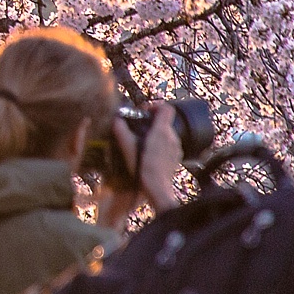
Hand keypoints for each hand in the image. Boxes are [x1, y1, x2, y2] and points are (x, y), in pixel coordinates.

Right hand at [94, 103, 181, 225]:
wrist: (158, 188)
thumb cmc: (143, 168)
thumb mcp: (127, 147)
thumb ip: (121, 130)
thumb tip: (116, 120)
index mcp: (162, 131)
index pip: (166, 108)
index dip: (155, 105)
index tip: (144, 111)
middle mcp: (173, 137)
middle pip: (165, 121)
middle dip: (152, 122)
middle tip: (138, 128)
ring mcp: (177, 148)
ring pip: (167, 134)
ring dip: (156, 135)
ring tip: (142, 143)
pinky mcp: (177, 158)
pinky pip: (169, 146)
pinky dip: (160, 146)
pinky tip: (149, 154)